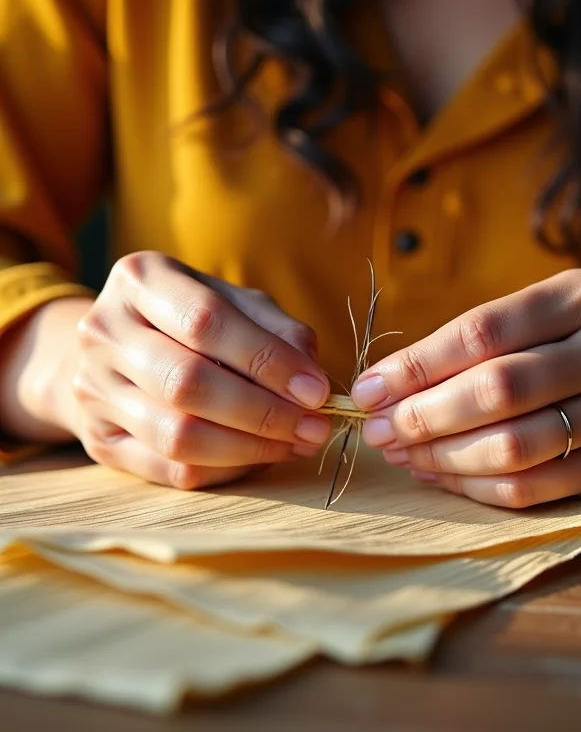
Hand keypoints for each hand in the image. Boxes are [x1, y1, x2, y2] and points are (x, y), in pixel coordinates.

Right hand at [66, 252, 330, 488]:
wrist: (124, 350)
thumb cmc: (197, 322)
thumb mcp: (240, 305)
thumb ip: (280, 332)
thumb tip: (312, 382)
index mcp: (141, 279)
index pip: (206, 321)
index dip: (268, 360)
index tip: (317, 390)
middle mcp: (105, 331)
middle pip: (187, 382)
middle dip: (264, 412)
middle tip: (314, 427)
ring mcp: (93, 389)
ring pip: (177, 434)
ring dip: (250, 447)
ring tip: (296, 444)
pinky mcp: (100, 440)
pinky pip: (171, 469)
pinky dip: (227, 469)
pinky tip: (261, 457)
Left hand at [352, 269, 580, 508]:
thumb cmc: (573, 343)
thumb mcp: (536, 316)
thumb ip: (469, 343)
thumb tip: (383, 388)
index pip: (483, 331)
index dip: (417, 365)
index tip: (369, 388)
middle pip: (499, 390)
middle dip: (423, 416)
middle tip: (378, 430)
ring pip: (513, 447)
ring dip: (441, 457)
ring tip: (401, 454)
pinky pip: (533, 488)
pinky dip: (474, 486)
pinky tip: (439, 475)